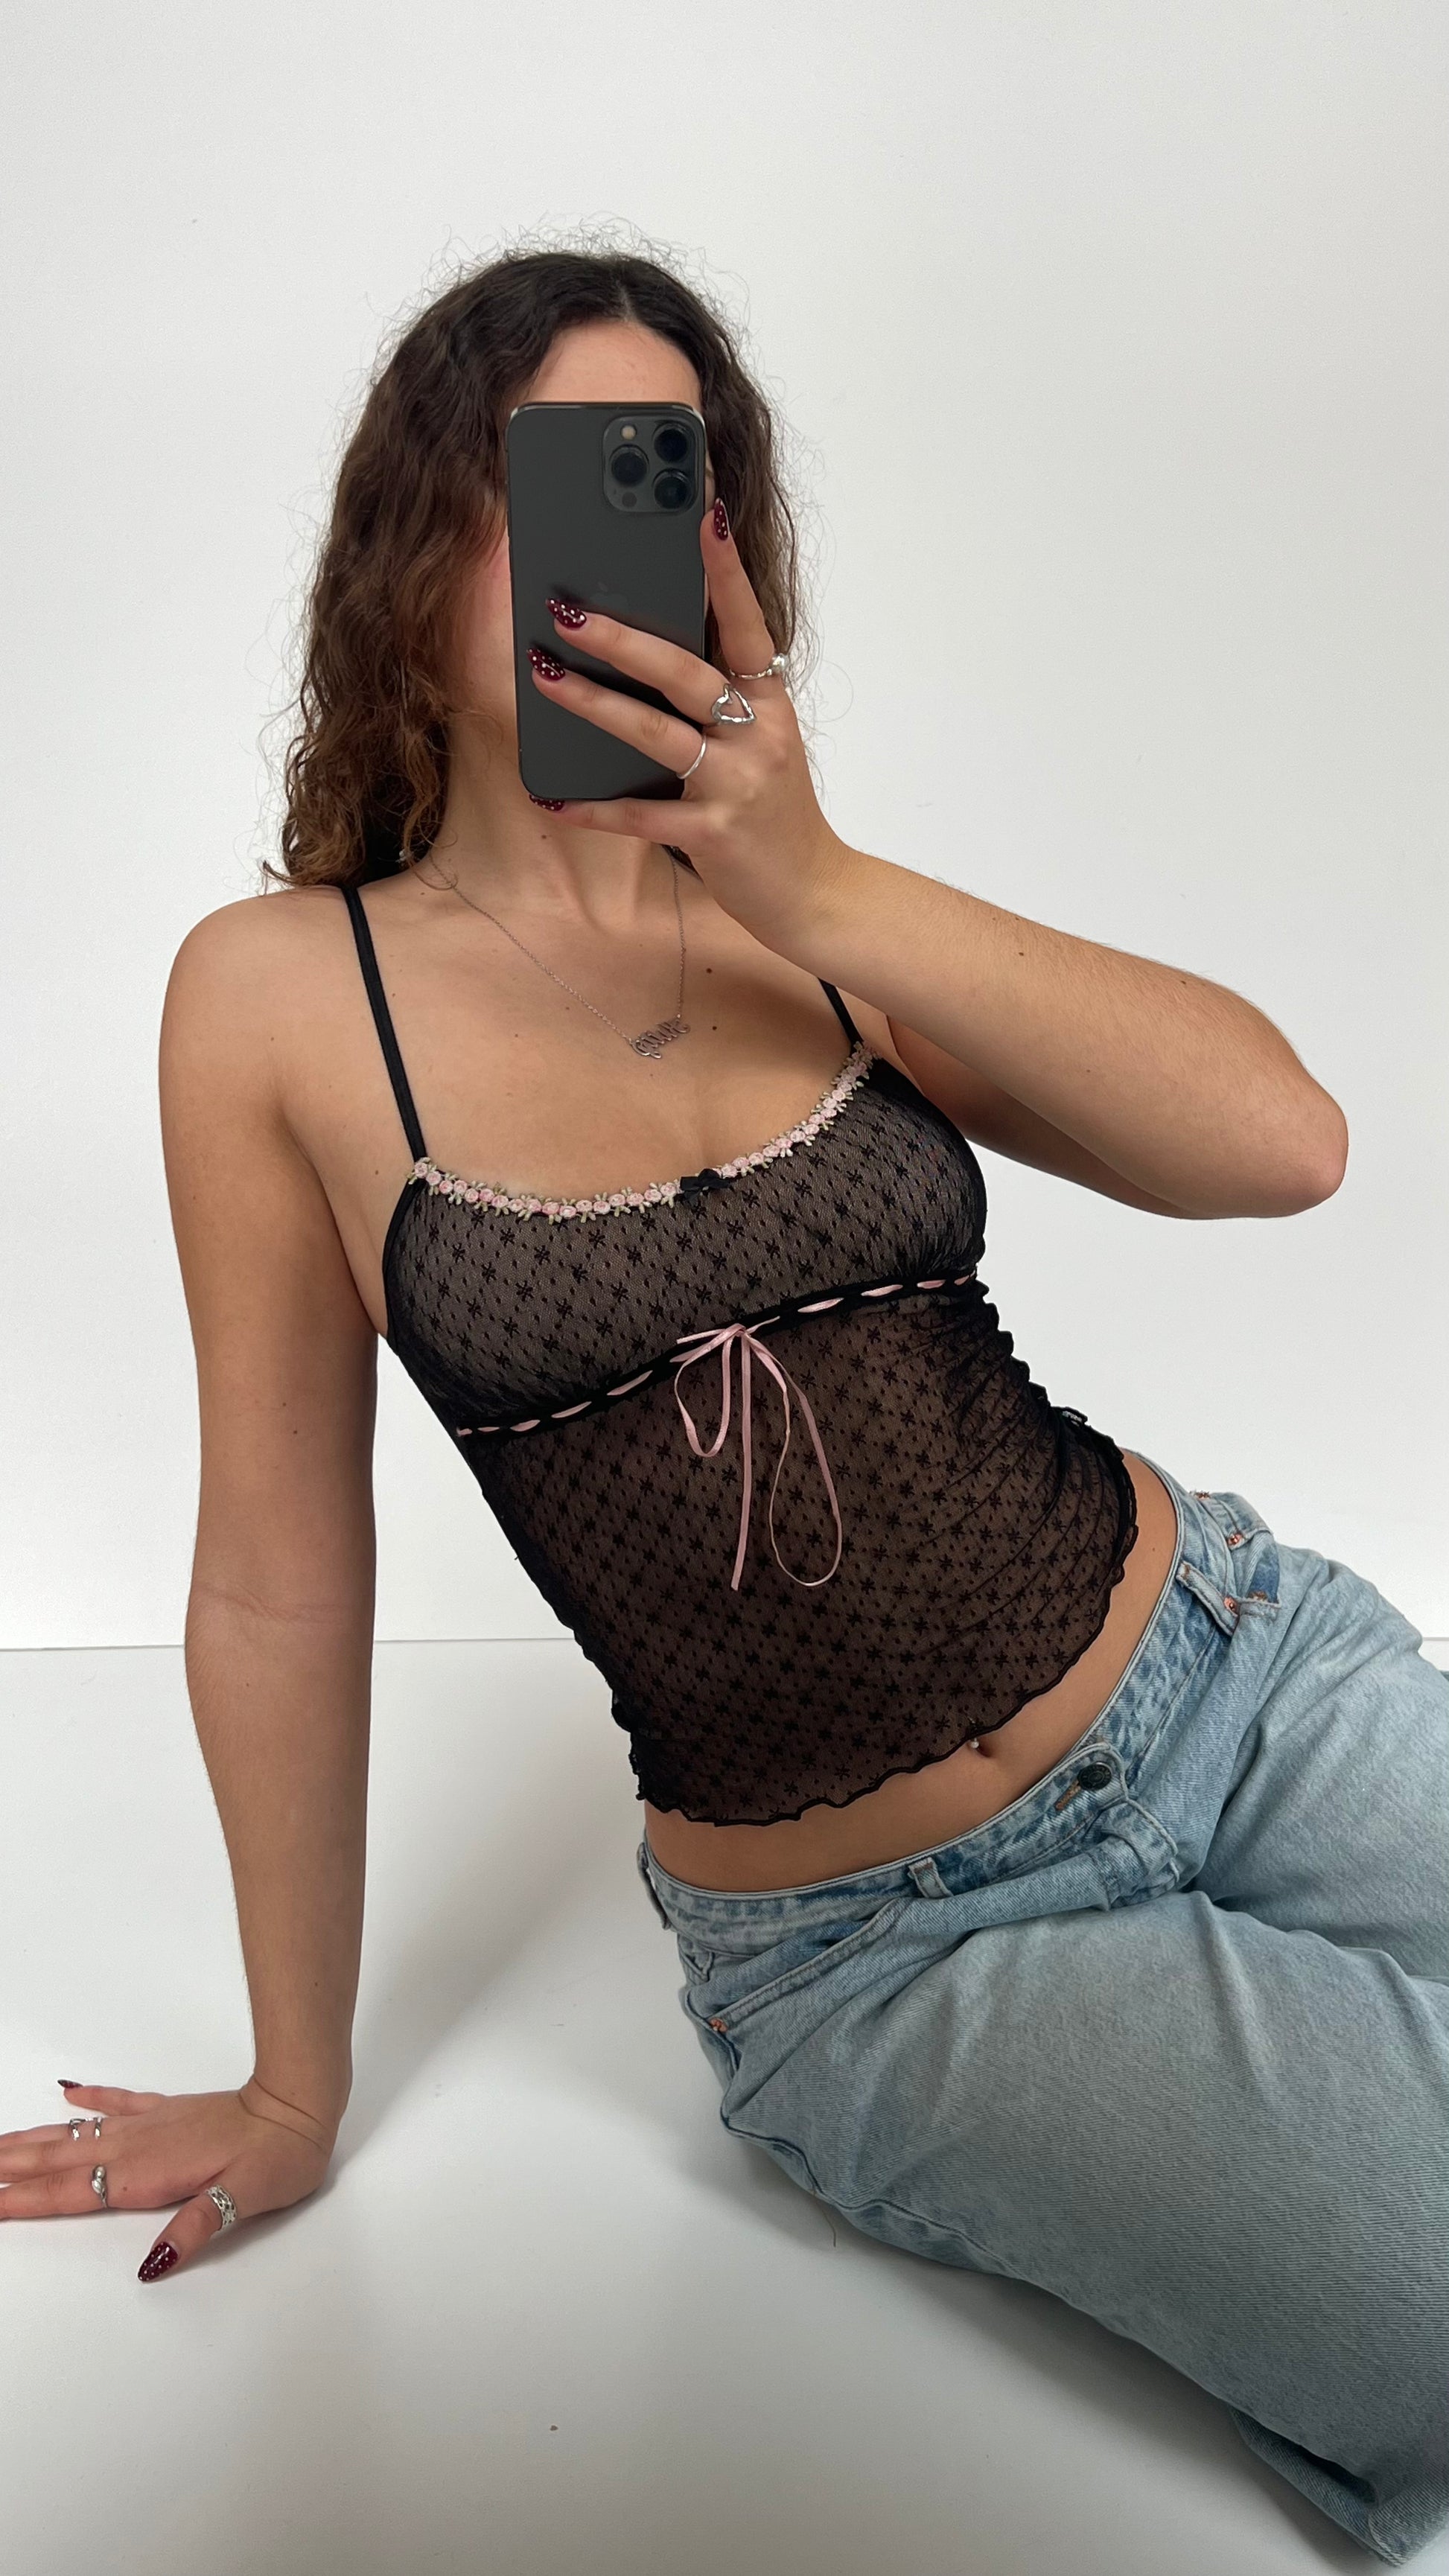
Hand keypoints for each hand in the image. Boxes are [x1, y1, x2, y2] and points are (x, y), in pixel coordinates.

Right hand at [0, 2076, 336, 2279]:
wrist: (299, 2105)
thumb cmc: (276, 2156)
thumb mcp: (243, 2200)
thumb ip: (195, 2229)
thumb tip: (152, 2266)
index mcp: (148, 2173)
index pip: (72, 2192)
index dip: (25, 2200)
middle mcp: (139, 2145)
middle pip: (60, 2160)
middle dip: (12, 2168)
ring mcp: (151, 2124)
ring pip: (78, 2134)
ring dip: (35, 2140)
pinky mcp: (169, 2110)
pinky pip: (118, 2103)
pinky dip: (89, 2100)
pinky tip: (67, 2094)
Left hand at [526, 499, 851, 956]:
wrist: (816, 893)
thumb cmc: (773, 809)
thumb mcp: (759, 741)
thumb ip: (715, 698)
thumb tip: (637, 650)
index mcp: (769, 701)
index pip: (744, 621)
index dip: (724, 568)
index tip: (702, 510)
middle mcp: (758, 733)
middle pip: (684, 671)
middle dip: (621, 636)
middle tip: (565, 606)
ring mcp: (738, 785)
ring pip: (656, 734)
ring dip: (594, 703)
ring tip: (542, 675)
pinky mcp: (715, 836)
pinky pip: (642, 817)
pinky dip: (594, 808)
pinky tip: (552, 796)